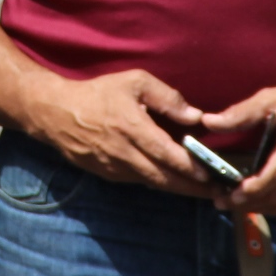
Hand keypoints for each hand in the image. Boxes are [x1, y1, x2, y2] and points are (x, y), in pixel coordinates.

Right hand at [21, 68, 211, 195]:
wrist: (55, 114)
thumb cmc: (98, 93)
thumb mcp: (134, 82)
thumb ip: (167, 97)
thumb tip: (195, 116)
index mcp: (133, 128)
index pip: (168, 155)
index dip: (191, 168)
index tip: (213, 174)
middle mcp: (125, 154)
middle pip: (166, 178)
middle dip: (194, 188)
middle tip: (220, 193)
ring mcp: (116, 168)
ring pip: (154, 184)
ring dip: (180, 189)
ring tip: (205, 191)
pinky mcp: (109, 175)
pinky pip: (140, 181)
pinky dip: (160, 183)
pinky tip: (176, 182)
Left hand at [198, 76, 275, 218]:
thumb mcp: (273, 97)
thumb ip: (241, 113)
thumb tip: (209, 122)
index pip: (275, 177)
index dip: (252, 191)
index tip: (230, 195)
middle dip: (247, 202)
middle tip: (222, 201)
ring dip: (261, 208)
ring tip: (236, 203)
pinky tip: (262, 203)